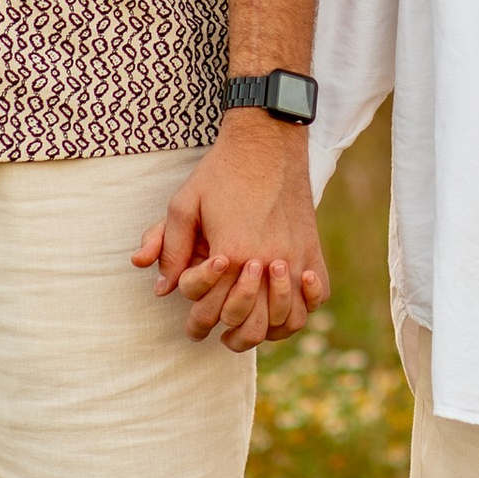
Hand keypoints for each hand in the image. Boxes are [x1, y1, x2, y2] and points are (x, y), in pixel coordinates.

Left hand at [133, 113, 329, 352]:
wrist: (266, 141)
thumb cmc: (220, 172)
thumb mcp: (183, 205)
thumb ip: (169, 249)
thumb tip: (161, 289)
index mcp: (231, 253)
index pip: (212, 310)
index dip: (197, 325)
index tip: (193, 329)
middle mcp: (267, 261)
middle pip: (250, 324)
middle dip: (230, 336)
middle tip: (218, 335)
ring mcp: (295, 257)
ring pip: (287, 320)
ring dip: (267, 331)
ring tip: (250, 328)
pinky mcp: (312, 249)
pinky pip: (316, 297)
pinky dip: (301, 310)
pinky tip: (285, 308)